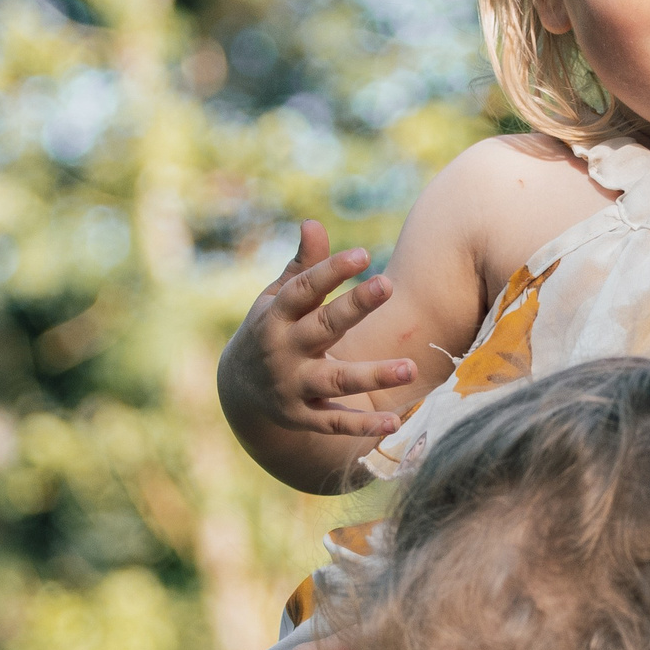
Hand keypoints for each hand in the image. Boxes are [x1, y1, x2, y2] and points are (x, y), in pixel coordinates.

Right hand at [218, 221, 416, 455]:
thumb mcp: (277, 299)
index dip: (330, 270)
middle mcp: (284, 351)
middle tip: (389, 284)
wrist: (239, 391)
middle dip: (354, 307)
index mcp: (276, 317)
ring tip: (410, 368)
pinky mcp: (303, 417)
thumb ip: (302, 266)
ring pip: (337, 380)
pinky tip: (394, 423)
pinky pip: (336, 423)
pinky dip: (363, 426)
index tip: (363, 254)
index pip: (302, 289)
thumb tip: (313, 222)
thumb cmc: (272, 330)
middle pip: (323, 327)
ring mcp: (293, 386)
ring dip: (373, 375)